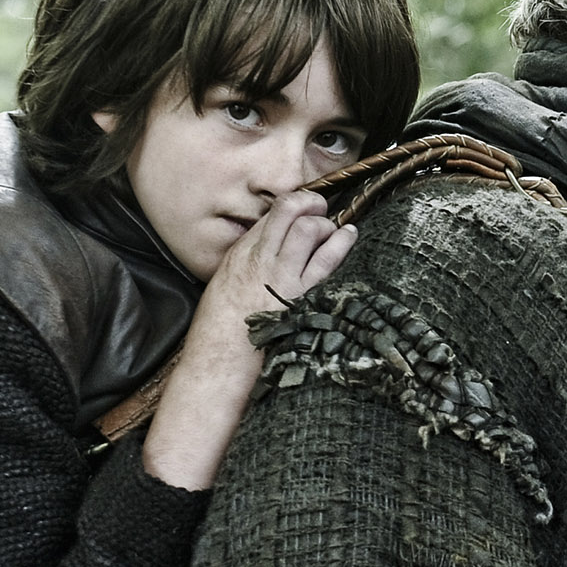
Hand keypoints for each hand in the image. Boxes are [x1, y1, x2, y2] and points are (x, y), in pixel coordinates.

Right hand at [142, 191, 355, 488]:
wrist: (217, 362)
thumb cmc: (218, 332)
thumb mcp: (223, 286)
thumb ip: (243, 265)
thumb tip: (263, 251)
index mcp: (238, 256)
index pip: (267, 218)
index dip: (289, 207)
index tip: (300, 207)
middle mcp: (259, 260)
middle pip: (289, 214)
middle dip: (309, 204)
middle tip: (320, 207)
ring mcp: (281, 277)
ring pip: (309, 230)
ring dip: (324, 223)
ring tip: (334, 226)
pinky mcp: (300, 297)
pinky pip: (326, 261)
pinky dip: (340, 243)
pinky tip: (349, 236)